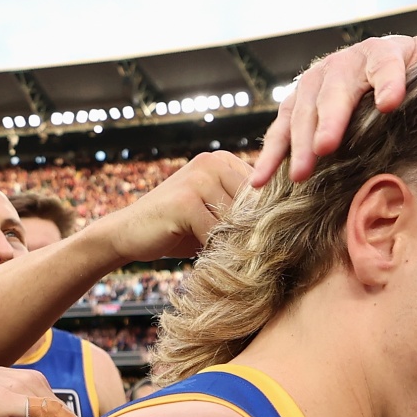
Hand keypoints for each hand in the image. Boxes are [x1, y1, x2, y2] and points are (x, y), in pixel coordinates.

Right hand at [97, 152, 251, 261]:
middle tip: (243, 253)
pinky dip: (213, 249)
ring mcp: (198, 178)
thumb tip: (289, 224)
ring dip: (232, 242)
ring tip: (224, 254)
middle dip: (250, 232)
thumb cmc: (177, 229)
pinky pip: (215, 232)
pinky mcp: (186, 200)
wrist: (127, 234)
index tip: (264, 239)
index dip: (266, 217)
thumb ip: (241, 210)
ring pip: (236, 220)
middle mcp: (212, 161)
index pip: (264, 189)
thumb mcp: (214, 213)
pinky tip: (205, 256)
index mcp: (222, 160)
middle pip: (253, 205)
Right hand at [252, 0, 416, 185]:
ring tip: (302, 172)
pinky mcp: (292, 110)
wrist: (365, 69)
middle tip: (328, 147)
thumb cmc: (406, 67)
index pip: (384, 64)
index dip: (386, 82)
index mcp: (378, 52)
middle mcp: (340, 66)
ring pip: (301, 114)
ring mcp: (312, 88)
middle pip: (334, 93)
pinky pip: (278, 133)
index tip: (391, 103)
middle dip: (329, 121)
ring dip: (298, 143)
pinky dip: (269, 156)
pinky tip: (260, 182)